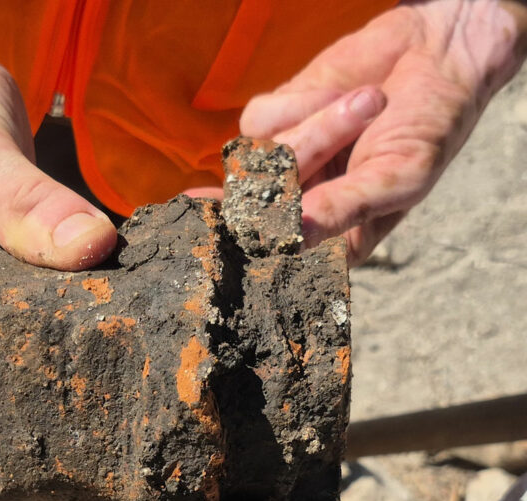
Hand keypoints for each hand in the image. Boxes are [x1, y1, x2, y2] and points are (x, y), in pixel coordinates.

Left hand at [238, 0, 526, 263]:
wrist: (432, 54)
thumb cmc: (426, 129)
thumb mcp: (399, 178)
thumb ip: (344, 209)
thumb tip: (291, 239)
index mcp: (329, 240)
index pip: (278, 259)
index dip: (264, 244)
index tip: (261, 225)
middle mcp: (296, 210)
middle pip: (257, 210)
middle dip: (311, 155)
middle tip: (361, 115)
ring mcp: (279, 169)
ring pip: (259, 163)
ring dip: (319, 126)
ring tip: (368, 102)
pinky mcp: (268, 125)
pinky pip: (258, 121)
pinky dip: (301, 102)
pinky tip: (338, 93)